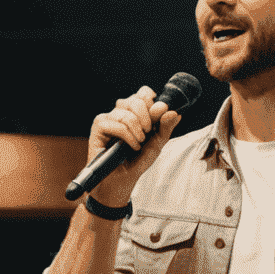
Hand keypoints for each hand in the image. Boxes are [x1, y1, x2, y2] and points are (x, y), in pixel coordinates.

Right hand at [85, 88, 183, 208]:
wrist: (122, 180)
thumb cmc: (137, 161)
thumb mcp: (157, 144)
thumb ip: (165, 128)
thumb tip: (175, 112)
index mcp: (135, 111)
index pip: (143, 93)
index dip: (151, 103)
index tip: (155, 120)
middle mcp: (121, 111)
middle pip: (136, 100)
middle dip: (147, 119)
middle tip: (147, 135)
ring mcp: (109, 117)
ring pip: (127, 113)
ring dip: (138, 132)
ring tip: (138, 144)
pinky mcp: (99, 126)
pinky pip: (118, 124)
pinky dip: (128, 137)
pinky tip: (131, 147)